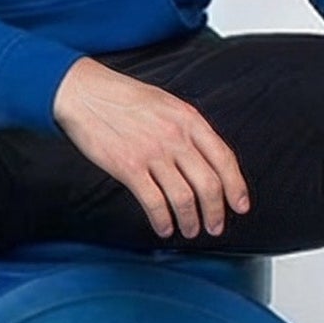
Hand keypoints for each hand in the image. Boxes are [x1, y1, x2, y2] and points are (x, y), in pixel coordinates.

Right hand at [53, 59, 248, 238]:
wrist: (83, 92)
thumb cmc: (122, 97)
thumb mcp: (166, 103)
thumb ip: (188, 128)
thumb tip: (206, 160)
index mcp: (189, 120)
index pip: (224, 159)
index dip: (236, 187)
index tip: (240, 206)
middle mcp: (175, 137)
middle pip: (209, 185)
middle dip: (215, 212)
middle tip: (215, 226)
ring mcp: (152, 153)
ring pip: (184, 198)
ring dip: (190, 221)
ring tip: (190, 230)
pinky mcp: (128, 167)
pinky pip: (154, 202)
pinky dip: (162, 221)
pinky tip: (163, 227)